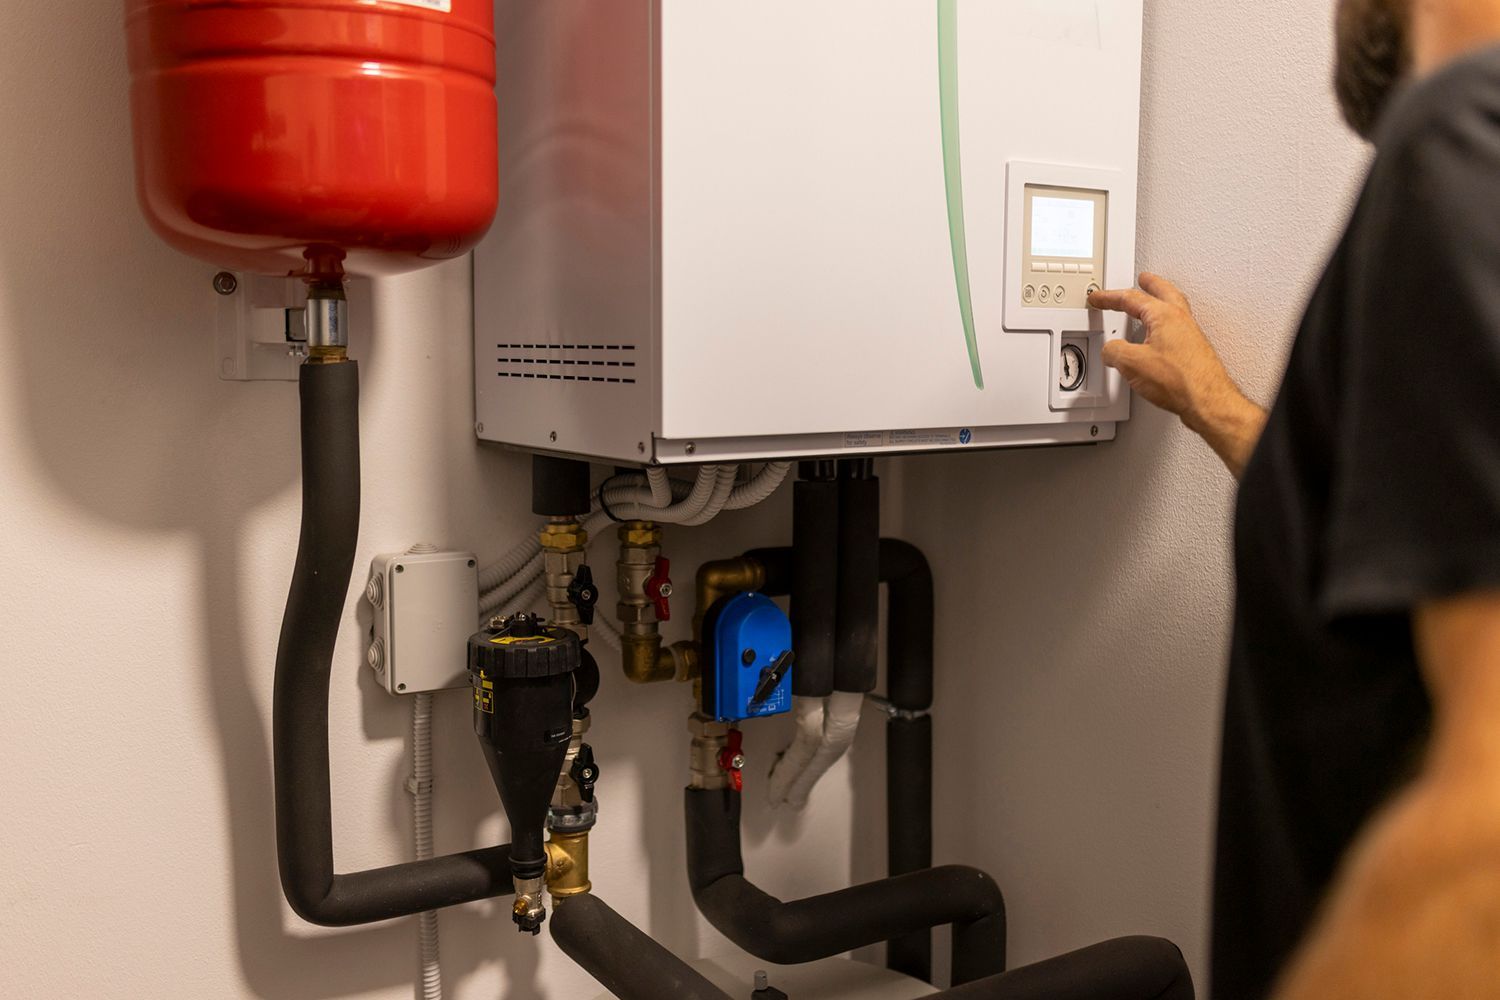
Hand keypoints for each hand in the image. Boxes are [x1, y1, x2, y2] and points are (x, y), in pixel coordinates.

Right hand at [1088, 273, 1266, 477]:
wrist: (1207, 401)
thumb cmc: (1180, 380)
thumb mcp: (1132, 364)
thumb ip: (1114, 352)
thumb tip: (1110, 350)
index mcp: (1165, 315)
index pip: (1131, 298)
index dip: (1110, 297)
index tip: (1098, 297)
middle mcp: (1181, 320)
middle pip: (1163, 292)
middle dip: (1149, 284)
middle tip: (1142, 278)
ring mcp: (1190, 335)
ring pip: (1173, 308)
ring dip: (1160, 301)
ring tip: (1151, 302)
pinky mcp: (1193, 351)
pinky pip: (1176, 328)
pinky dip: (1164, 324)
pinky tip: (1158, 336)